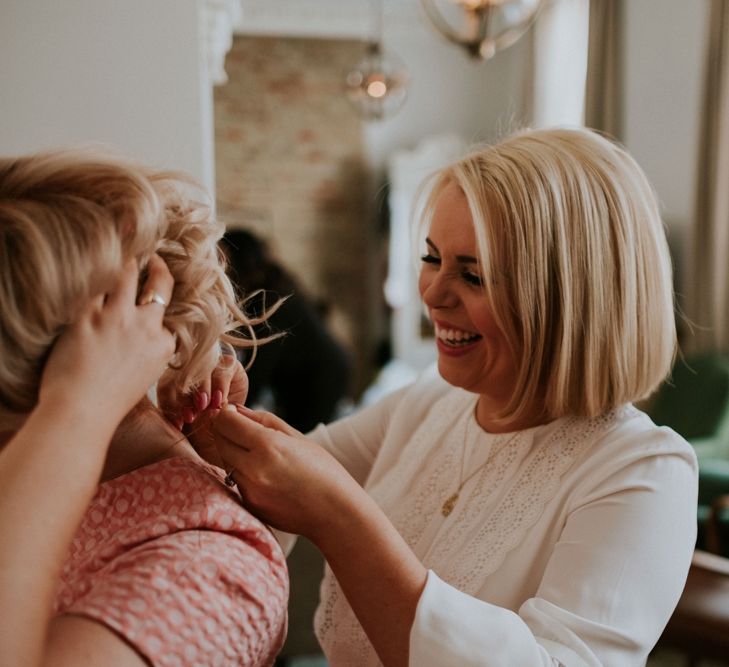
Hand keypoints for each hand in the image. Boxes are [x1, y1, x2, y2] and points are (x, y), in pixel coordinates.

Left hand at [39, 255, 175, 427]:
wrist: (81, 412)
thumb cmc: (109, 404)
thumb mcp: (146, 377)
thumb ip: (149, 353)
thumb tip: (146, 340)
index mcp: (163, 345)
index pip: (167, 315)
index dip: (160, 306)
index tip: (156, 299)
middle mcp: (145, 326)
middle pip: (158, 285)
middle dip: (157, 266)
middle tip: (154, 257)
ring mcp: (115, 318)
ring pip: (125, 273)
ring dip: (125, 260)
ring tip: (123, 253)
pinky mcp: (86, 315)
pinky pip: (91, 286)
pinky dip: (91, 278)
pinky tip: (88, 270)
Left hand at [157, 345, 248, 464]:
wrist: (237, 416)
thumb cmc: (208, 421)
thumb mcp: (191, 424)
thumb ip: (179, 421)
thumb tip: (172, 427)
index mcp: (174, 381)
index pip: (166, 388)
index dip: (170, 405)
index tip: (178, 424)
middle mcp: (190, 368)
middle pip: (181, 376)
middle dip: (184, 398)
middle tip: (190, 417)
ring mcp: (210, 363)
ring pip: (200, 371)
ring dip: (201, 391)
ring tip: (205, 407)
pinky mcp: (230, 363)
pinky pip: (221, 372)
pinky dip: (219, 388)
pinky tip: (219, 402)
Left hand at [211, 405, 361, 540]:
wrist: (335, 513)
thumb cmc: (323, 471)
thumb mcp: (297, 437)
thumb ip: (264, 420)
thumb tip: (237, 409)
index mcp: (267, 446)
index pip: (225, 423)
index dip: (226, 414)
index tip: (233, 413)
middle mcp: (252, 469)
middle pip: (219, 441)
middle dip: (226, 431)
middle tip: (242, 429)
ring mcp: (249, 491)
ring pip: (225, 461)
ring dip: (234, 453)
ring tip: (260, 454)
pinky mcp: (249, 505)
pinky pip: (236, 481)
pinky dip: (243, 473)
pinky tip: (266, 474)